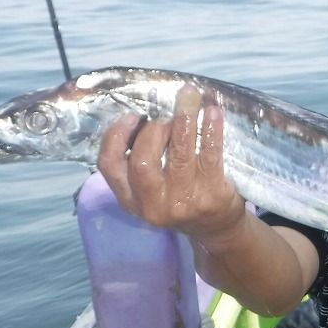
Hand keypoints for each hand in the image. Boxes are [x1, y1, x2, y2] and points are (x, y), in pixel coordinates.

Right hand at [97, 84, 247, 246]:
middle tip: (167, 119)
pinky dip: (211, 129)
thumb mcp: (151, 192)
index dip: (116, 136)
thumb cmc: (182, 199)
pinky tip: (213, 112)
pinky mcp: (212, 196)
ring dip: (183, 120)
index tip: (133, 117)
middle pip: (142, 160)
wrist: (218, 229)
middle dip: (154, 130)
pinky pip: (209, 155)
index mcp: (131, 201)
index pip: (109, 166)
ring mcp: (184, 203)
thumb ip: (140, 163)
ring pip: (178, 154)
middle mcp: (154, 205)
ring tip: (189, 98)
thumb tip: (143, 116)